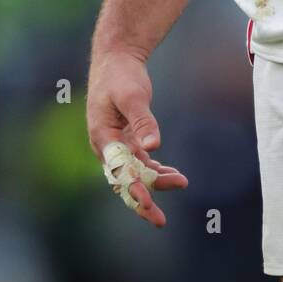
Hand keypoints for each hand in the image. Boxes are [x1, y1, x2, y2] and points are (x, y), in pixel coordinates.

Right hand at [86, 50, 187, 226]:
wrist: (117, 60)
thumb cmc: (120, 76)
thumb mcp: (132, 96)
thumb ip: (143, 121)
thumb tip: (153, 148)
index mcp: (102, 138)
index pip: (118, 171)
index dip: (132, 189)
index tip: (147, 202)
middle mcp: (107, 146)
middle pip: (125, 180)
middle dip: (142, 201)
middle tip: (160, 221)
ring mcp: (117, 145)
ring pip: (136, 173)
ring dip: (156, 182)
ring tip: (181, 183)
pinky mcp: (128, 140)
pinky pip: (142, 162)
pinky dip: (157, 169)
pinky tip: (173, 174)